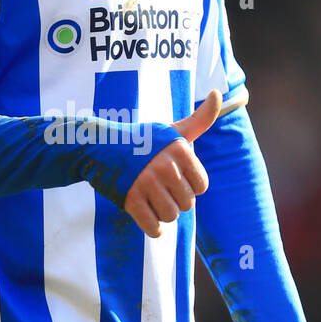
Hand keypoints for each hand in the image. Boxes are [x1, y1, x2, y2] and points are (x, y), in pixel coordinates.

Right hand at [123, 89, 220, 237]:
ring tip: (151, 198)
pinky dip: (152, 228)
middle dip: (175, 200)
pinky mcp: (130, 200)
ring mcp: (146, 183)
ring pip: (171, 217)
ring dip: (162, 214)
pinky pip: (153, 228)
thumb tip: (219, 92)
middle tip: (158, 187)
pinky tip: (146, 216)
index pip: (201, 186)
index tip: (173, 176)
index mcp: (180, 150)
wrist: (102, 148)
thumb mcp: (174, 130)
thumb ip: (201, 118)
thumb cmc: (144, 142)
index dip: (189, 185)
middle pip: (187, 204)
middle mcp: (165, 166)